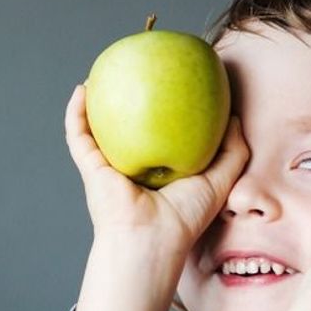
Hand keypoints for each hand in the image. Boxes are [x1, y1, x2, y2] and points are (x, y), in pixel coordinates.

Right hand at [66, 84, 248, 310]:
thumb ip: (232, 151)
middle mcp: (133, 166)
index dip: (168, 109)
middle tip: (136, 69)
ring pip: (97, 127)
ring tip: (102, 71)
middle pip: (129, 126)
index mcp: (162, 170)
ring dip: (95, 100)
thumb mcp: (220, 180)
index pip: (164, 134)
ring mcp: (109, 167)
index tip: (175, 80)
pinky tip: (83, 89)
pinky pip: (79, 135)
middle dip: (128, 99)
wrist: (151, 241)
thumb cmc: (185, 218)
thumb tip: (234, 117)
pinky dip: (76, 112)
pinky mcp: (92, 168)